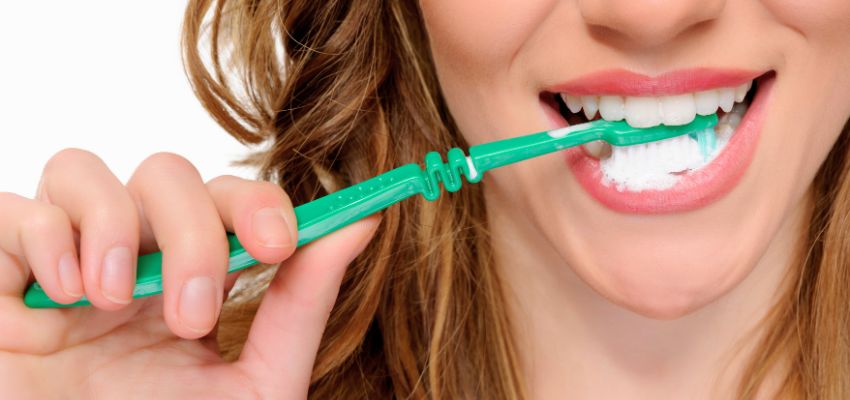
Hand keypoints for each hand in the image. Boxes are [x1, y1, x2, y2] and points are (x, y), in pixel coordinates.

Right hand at [0, 149, 378, 398]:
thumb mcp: (254, 384)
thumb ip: (302, 307)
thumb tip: (360, 223)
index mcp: (191, 281)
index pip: (227, 200)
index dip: (257, 203)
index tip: (278, 243)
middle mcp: (129, 260)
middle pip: (165, 174)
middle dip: (190, 231)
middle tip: (191, 314)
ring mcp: (62, 263)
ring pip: (82, 170)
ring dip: (111, 225)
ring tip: (114, 301)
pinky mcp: (0, 276)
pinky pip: (12, 209)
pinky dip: (43, 236)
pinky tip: (63, 296)